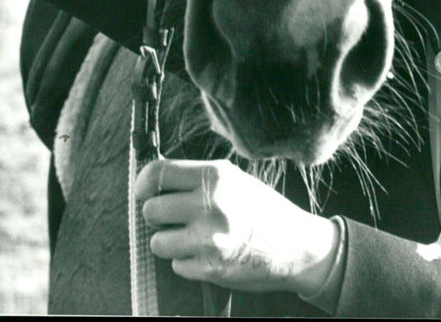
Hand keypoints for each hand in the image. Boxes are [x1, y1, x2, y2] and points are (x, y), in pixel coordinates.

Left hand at [135, 159, 339, 296]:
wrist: (297, 245)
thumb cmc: (263, 208)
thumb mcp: (234, 179)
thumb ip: (197, 178)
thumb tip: (156, 180)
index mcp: (215, 176)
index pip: (157, 173)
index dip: (143, 184)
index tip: (144, 191)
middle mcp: (210, 204)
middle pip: (151, 210)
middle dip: (157, 216)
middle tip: (173, 217)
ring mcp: (210, 239)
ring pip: (158, 242)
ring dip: (169, 241)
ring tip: (190, 236)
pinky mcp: (211, 268)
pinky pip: (177, 265)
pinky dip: (186, 261)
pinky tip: (206, 252)